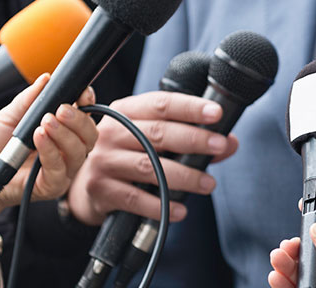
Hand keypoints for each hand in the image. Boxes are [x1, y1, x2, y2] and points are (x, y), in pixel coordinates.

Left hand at [0, 74, 97, 286]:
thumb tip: (47, 79)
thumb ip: (30, 99)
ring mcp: (61, 170)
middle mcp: (66, 152)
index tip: (82, 93)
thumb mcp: (9, 115)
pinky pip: (59, 169)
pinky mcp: (49, 186)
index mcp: (61, 133)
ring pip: (79, 152)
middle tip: (61, 109)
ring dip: (65, 134)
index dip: (88, 104)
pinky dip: (50, 150)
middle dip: (79, 120)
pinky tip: (38, 136)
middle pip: (89, 136)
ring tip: (45, 121)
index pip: (85, 118)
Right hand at [68, 91, 237, 224]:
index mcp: (126, 111)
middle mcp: (112, 132)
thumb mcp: (152, 138)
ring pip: (149, 167)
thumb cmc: (127, 154)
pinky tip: (181, 210)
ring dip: (184, 176)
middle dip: (194, 139)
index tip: (216, 113)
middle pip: (157, 133)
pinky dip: (162, 206)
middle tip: (220, 146)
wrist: (85, 185)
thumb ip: (191, 138)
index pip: (161, 103)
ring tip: (209, 184)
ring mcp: (103, 160)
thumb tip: (230, 143)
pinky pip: (135, 199)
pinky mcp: (100, 189)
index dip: (190, 107)